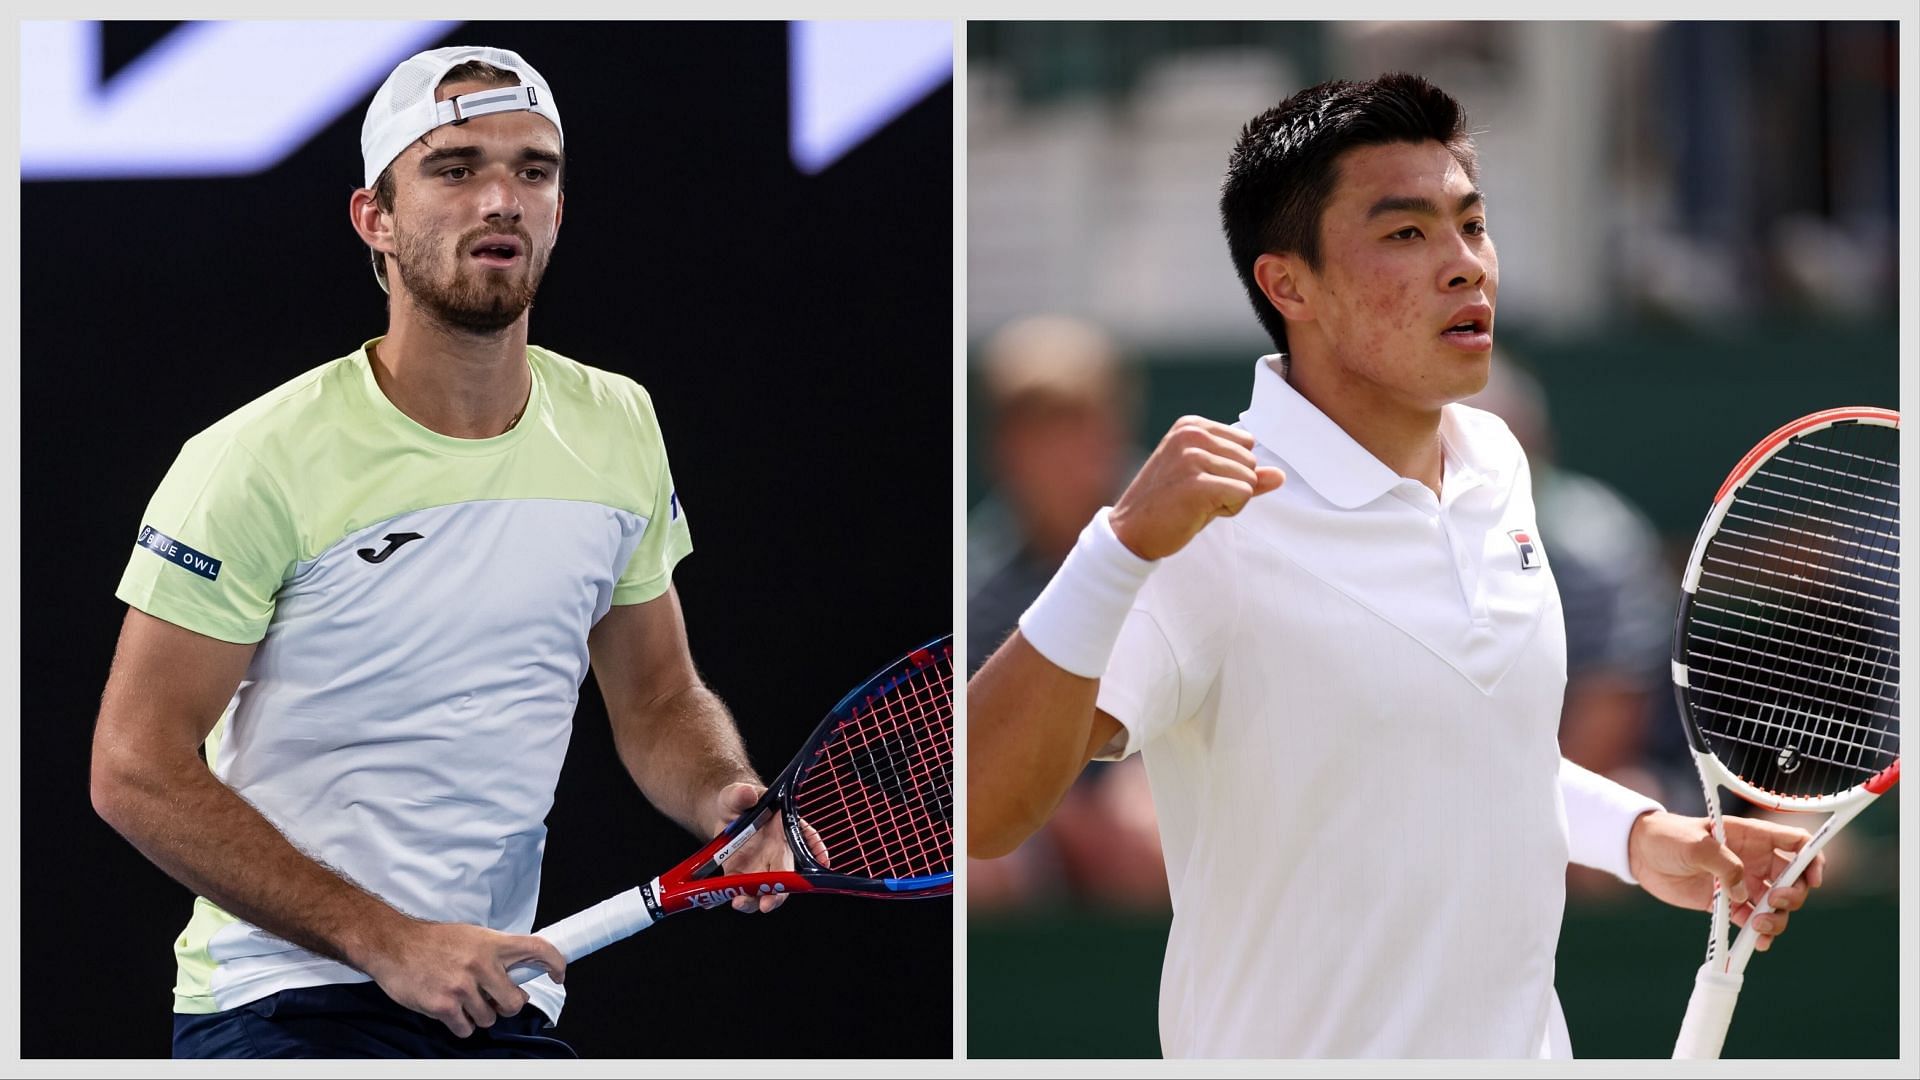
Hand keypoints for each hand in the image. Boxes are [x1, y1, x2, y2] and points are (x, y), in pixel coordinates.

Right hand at [359, 919, 565, 1037]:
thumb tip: (516, 973)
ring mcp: (463, 986)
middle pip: (515, 1002)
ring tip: (463, 999)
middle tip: (495, 1000)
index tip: (558, 975)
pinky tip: (450, 1010)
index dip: (556, 964)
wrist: (393, 945)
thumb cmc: (432, 941)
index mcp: (492, 943)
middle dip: (507, 1006)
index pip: (537, 948)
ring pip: (490, 1018)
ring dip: (479, 1015)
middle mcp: (482, 964)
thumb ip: (495, 952)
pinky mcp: (444, 1005)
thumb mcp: (471, 935)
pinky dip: (461, 1025)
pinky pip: (466, 1029)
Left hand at [707, 781, 829, 913]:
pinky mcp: (741, 877)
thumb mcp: (736, 794)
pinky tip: (719, 901)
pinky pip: (738, 892)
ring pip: (764, 891)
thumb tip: (747, 793)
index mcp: (784, 830)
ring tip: (740, 903)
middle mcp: (777, 854)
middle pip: (787, 877)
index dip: (817, 850)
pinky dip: (730, 899)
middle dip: (779, 893)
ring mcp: (760, 869)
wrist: (722, 816)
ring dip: (755, 901)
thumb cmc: (737, 801)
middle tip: (768, 903)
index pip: (807, 839)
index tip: (822, 861)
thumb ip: (742, 794)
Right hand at [1108, 416, 1284, 560]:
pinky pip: (1243, 494)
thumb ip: (1243, 474)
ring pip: (1249, 479)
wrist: (1130, 531)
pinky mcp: (1197, 484)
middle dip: (1233, 485)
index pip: (1246, 443)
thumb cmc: (1168, 505)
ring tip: (1195, 504)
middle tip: (1196, 496)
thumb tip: (1280, 475)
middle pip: (1251, 460)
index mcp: (1191, 426)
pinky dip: (1228, 509)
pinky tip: (1197, 512)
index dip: (1231, 470)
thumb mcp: (1207, 480)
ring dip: (1229, 499)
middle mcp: (1191, 435)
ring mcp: (1192, 458)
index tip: (1199, 481)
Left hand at [1628, 810, 1825, 952]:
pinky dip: (1760, 935)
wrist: (1639, 853)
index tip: (1812, 879)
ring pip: (1777, 906)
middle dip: (1794, 895)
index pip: (1797, 843)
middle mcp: (1753, 861)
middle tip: (1774, 901)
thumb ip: (1725, 865)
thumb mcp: (1696, 844)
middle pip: (1794, 880)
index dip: (1813, 859)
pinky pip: (1753, 922)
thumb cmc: (1668, 837)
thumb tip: (1744, 894)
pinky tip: (1756, 943)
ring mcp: (1743, 884)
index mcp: (1752, 838)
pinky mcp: (1728, 904)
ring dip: (1777, 919)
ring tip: (1757, 926)